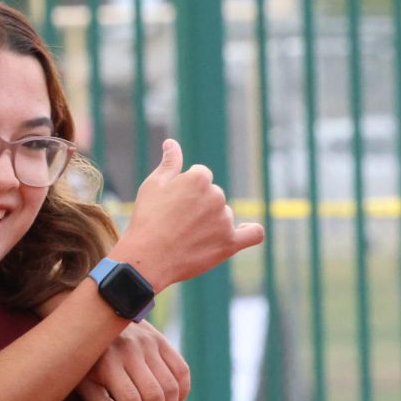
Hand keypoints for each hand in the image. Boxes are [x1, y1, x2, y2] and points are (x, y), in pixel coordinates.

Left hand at [77, 321, 189, 400]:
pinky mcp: (161, 340)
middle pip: (154, 394)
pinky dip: (182, 392)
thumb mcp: (83, 383)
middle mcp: (130, 350)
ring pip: (171, 385)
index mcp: (107, 362)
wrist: (93, 319)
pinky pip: (181, 370)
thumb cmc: (86, 360)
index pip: (130, 400)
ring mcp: (148, 343)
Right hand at [113, 139, 264, 289]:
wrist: (148, 257)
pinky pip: (253, 234)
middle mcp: (216, 196)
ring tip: (188, 237)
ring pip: (224, 215)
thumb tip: (172, 143)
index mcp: (198, 178)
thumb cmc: (147, 219)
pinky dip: (250, 231)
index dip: (185, 189)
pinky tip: (242, 231)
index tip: (172, 204)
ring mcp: (225, 220)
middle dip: (199, 205)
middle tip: (177, 222)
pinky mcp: (230, 243)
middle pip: (213, 195)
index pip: (201, 176)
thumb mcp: (153, 185)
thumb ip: (169, 162)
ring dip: (212, 222)